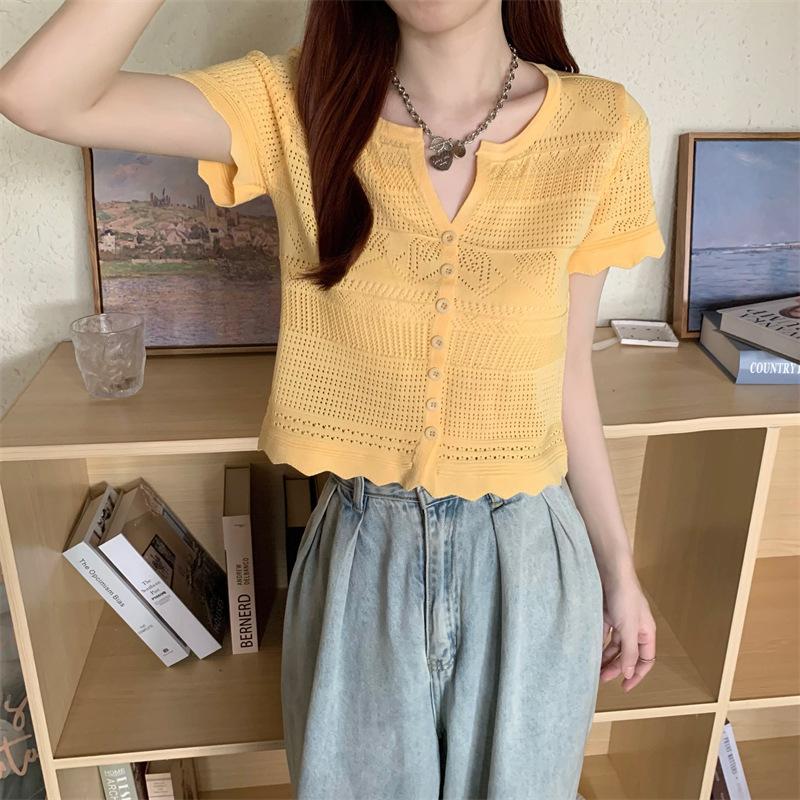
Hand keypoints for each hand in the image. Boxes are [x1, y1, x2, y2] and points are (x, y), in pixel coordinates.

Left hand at [599, 571, 655, 691]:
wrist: (609, 570)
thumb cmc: (624, 596)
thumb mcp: (629, 628)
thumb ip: (629, 651)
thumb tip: (628, 672)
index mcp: (646, 632)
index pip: (645, 660)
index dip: (636, 674)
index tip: (624, 687)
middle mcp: (634, 628)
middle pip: (627, 654)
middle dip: (616, 667)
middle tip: (601, 679)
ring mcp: (620, 621)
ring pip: (614, 645)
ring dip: (606, 657)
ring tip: (593, 668)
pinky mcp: (606, 614)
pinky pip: (603, 634)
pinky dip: (598, 643)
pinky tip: (589, 651)